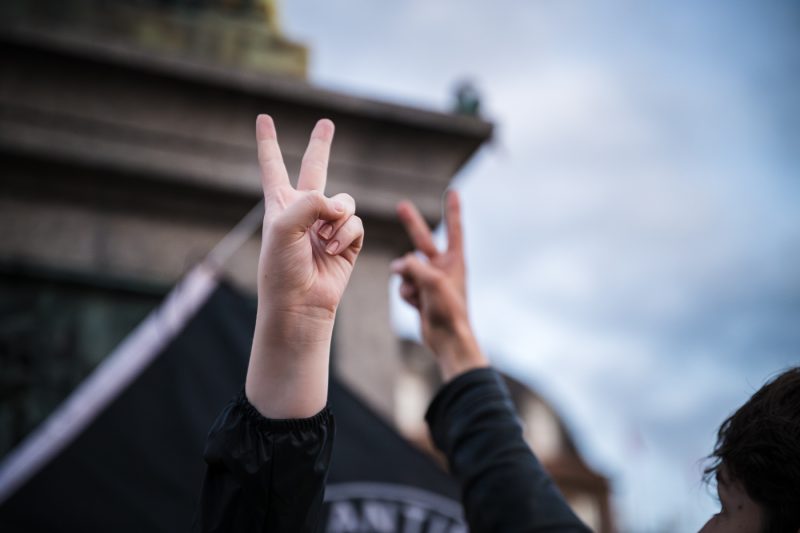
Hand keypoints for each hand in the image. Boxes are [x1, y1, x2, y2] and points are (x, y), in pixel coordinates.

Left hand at [246, 115, 363, 417]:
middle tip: (326, 123)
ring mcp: (326, 225)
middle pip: (315, 168)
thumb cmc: (281, 268)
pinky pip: (356, 222)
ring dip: (337, 220)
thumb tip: (342, 206)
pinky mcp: (347, 241)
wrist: (299, 305)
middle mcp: (303, 209)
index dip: (267, 141)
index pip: (272, 165)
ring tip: (323, 240)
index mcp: (279, 202)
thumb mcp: (284, 226)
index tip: (262, 118)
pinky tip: (333, 250)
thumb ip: (312, 202)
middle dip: (321, 145)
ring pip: (345, 201)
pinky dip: (346, 235)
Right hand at [392, 190, 487, 381]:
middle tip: (401, 205)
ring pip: (406, 268)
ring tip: (417, 293)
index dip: (453, 210)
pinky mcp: (420, 294)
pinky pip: (404, 285)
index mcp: (455, 260)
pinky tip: (416, 305)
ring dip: (406, 279)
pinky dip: (406, 293)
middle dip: (412, 224)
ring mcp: (430, 280)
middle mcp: (443, 267)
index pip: (454, 229)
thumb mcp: (431, 281)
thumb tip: (400, 265)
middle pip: (423, 240)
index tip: (453, 192)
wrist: (448, 339)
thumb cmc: (448, 309)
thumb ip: (414, 265)